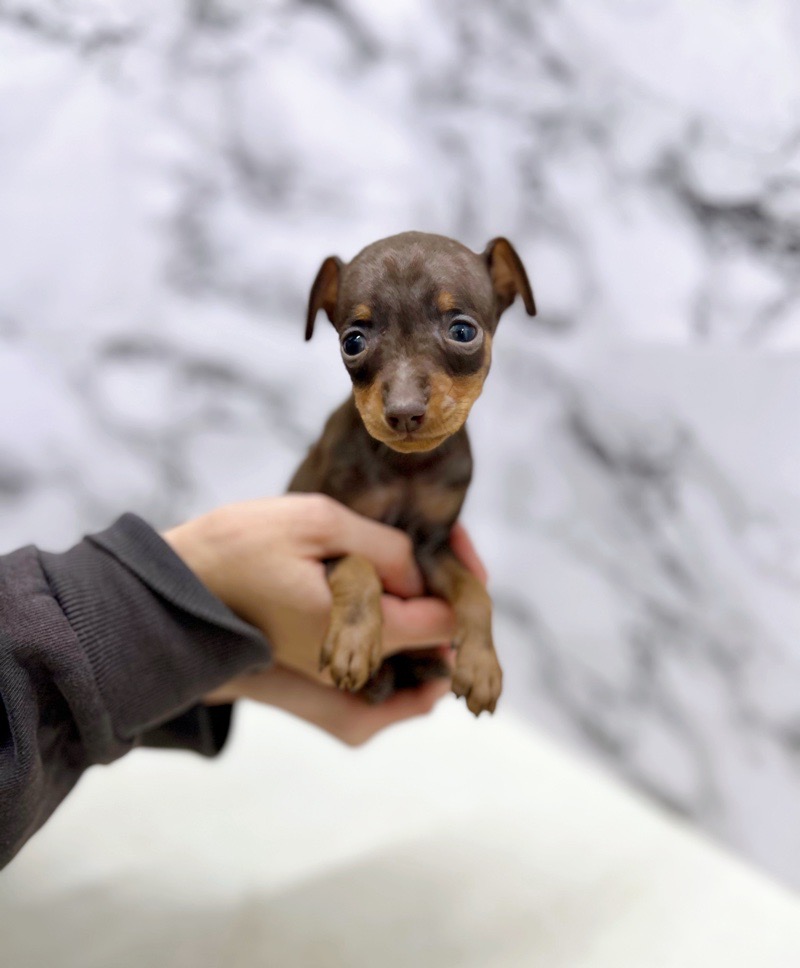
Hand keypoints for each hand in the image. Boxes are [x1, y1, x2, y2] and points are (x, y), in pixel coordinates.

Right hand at [164, 495, 486, 743]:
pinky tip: (384, 574)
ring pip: (405, 645)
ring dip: (419, 601)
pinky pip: (376, 645)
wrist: (172, 587)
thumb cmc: (239, 547)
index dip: (462, 582)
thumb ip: (384, 549)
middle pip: (430, 641)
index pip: (445, 625)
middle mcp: (352, 663)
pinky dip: (393, 614)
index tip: (456, 541)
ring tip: (412, 551)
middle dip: (445, 590)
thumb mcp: (317, 523)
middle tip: (444, 542)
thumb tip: (424, 575)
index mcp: (356, 631)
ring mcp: (334, 667)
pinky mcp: (318, 661)